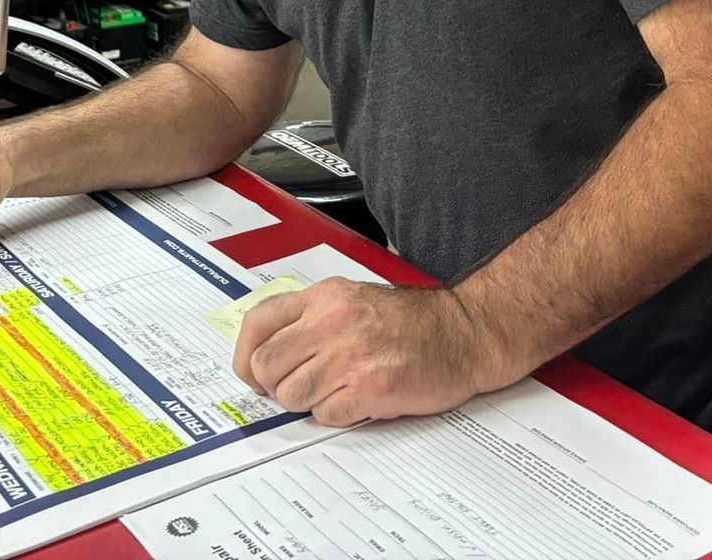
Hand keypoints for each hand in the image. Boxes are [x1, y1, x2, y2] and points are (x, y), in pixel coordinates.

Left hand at [232, 279, 519, 426]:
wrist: (464, 333)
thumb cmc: (412, 321)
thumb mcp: (355, 299)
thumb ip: (312, 319)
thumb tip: (270, 356)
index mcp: (325, 296)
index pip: (258, 323)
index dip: (246, 356)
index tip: (253, 374)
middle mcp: (333, 321)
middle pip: (268, 367)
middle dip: (278, 386)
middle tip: (300, 387)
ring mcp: (351, 356)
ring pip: (293, 396)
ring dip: (309, 401)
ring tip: (338, 390)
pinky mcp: (371, 388)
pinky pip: (326, 415)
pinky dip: (337, 414)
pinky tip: (358, 399)